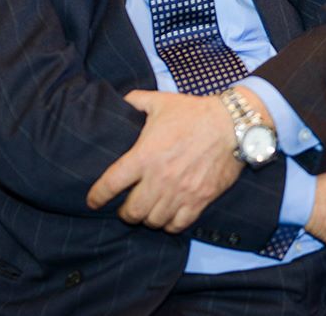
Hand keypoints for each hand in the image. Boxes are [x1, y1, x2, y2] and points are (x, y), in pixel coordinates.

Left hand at [87, 90, 240, 232]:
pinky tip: (168, 216)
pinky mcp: (200, 200)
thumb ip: (136, 101)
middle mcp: (159, 178)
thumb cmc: (195, 113)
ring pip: (153, 221)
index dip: (97, 197)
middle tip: (127, 207)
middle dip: (125, 212)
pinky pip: (177, 225)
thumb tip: (122, 101)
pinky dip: (169, 224)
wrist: (232, 124)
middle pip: (131, 211)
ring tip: (148, 212)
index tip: (93, 201)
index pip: (110, 185)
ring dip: (147, 218)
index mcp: (144, 155)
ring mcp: (181, 192)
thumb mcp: (161, 102)